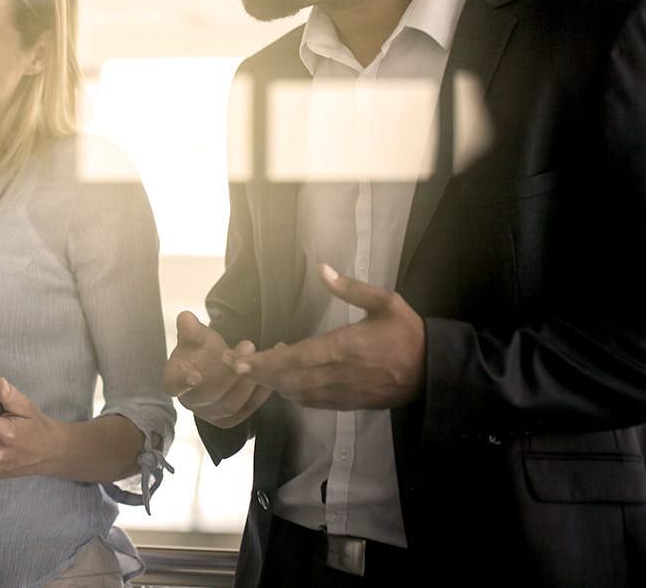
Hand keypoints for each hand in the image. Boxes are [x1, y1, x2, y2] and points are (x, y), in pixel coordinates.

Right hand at [164, 310, 270, 427]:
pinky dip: (259, 394)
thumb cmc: (199, 348)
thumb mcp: (195, 335)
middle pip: (209, 394)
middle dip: (230, 372)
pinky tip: (268, 376)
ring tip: (258, 358)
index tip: (195, 377)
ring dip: (248, 382)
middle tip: (247, 346)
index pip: (174, 383)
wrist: (213, 363)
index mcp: (174, 379)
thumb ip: (190, 328)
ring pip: (231, 404)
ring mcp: (208, 413)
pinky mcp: (228, 419)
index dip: (183, 382)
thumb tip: (186, 317)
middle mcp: (189, 401)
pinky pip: (246, 409)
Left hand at [230, 264, 425, 408]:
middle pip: (291, 380)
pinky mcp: (352, 403)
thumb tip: (322, 269)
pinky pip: (316, 403)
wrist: (436, 370)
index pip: (298, 358)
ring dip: (274, 384)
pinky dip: (295, 394)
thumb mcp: (386, 301)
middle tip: (235, 364)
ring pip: (300, 394)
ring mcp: (346, 392)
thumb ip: (351, 288)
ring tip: (256, 369)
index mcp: (348, 347)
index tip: (241, 360)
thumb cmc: (409, 332)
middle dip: (259, 374)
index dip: (267, 362)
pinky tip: (285, 382)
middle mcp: (342, 374)